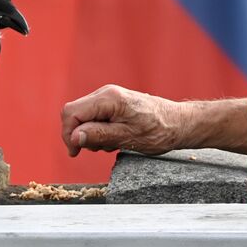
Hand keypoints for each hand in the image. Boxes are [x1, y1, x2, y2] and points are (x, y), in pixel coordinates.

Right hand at [61, 84, 183, 157]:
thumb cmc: (159, 131)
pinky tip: (116, 138)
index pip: (71, 112)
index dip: (68, 134)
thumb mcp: (127, 137)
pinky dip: (99, 131)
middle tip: (101, 148)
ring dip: (91, 135)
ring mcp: (110, 97)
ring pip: (84, 117)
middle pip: (75, 113)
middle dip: (81, 135)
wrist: (179, 124)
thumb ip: (99, 135)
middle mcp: (106, 93)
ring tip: (114, 143)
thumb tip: (74, 137)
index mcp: (109, 99)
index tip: (76, 152)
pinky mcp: (114, 104)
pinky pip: (95, 117)